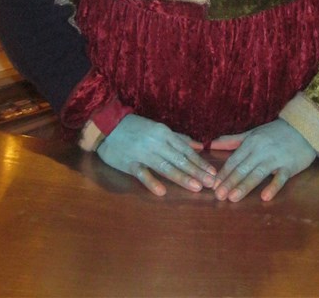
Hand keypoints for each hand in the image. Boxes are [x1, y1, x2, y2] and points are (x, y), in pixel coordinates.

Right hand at [97, 114, 216, 195]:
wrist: (106, 126)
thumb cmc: (134, 127)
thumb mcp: (157, 128)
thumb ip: (178, 138)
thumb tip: (197, 145)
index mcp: (164, 133)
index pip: (186, 150)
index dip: (200, 162)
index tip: (212, 173)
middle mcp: (156, 142)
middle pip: (179, 159)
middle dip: (197, 172)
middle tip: (211, 184)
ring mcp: (143, 153)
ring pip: (166, 167)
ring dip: (182, 177)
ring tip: (196, 187)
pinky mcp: (129, 163)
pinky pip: (142, 174)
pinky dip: (152, 182)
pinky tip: (162, 192)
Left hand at [212, 119, 316, 201]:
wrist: (303, 128)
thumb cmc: (276, 132)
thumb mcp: (253, 133)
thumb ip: (233, 140)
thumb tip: (212, 143)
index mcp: (251, 142)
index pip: (234, 160)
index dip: (223, 173)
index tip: (212, 186)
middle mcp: (261, 149)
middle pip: (243, 168)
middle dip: (229, 182)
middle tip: (218, 196)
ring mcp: (275, 158)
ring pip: (257, 173)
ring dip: (244, 186)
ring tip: (232, 198)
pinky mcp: (289, 165)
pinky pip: (280, 178)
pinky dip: (272, 187)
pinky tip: (264, 197)